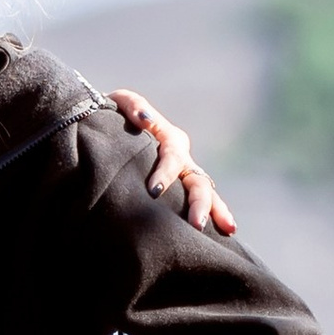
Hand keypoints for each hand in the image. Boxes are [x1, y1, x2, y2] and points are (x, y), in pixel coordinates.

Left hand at [106, 90, 235, 235]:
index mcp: (168, 138)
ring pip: (205, 192)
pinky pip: (203, 200)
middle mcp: (181, 157)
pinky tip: (226, 232)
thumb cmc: (111, 115)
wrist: (107, 129)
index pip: (172, 156)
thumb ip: (132, 105)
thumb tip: (145, 118)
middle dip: (199, 202)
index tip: (154, 191)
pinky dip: (217, 213)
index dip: (165, 173)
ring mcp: (185, 173)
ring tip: (226, 230)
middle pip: (197, 180)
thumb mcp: (119, 102)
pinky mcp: (181, 188)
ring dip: (214, 210)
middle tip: (196, 224)